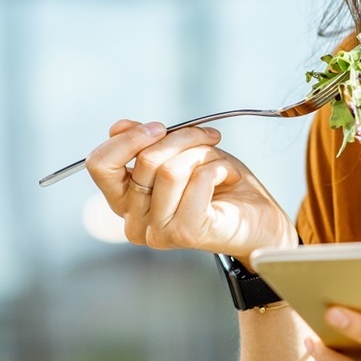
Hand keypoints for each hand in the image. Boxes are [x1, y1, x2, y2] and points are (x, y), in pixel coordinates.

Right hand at [84, 119, 296, 259]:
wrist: (259, 221)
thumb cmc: (220, 189)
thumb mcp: (180, 155)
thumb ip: (146, 144)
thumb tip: (118, 127)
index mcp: (125, 203)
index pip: (100, 165)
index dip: (128, 138)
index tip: (161, 127)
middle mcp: (134, 222)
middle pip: (144, 160)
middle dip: (182, 138)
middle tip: (208, 136)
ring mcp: (158, 231)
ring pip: (170, 169)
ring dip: (203, 153)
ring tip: (220, 162)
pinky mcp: (186, 233)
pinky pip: (197, 180)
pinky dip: (218, 167)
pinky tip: (228, 178)